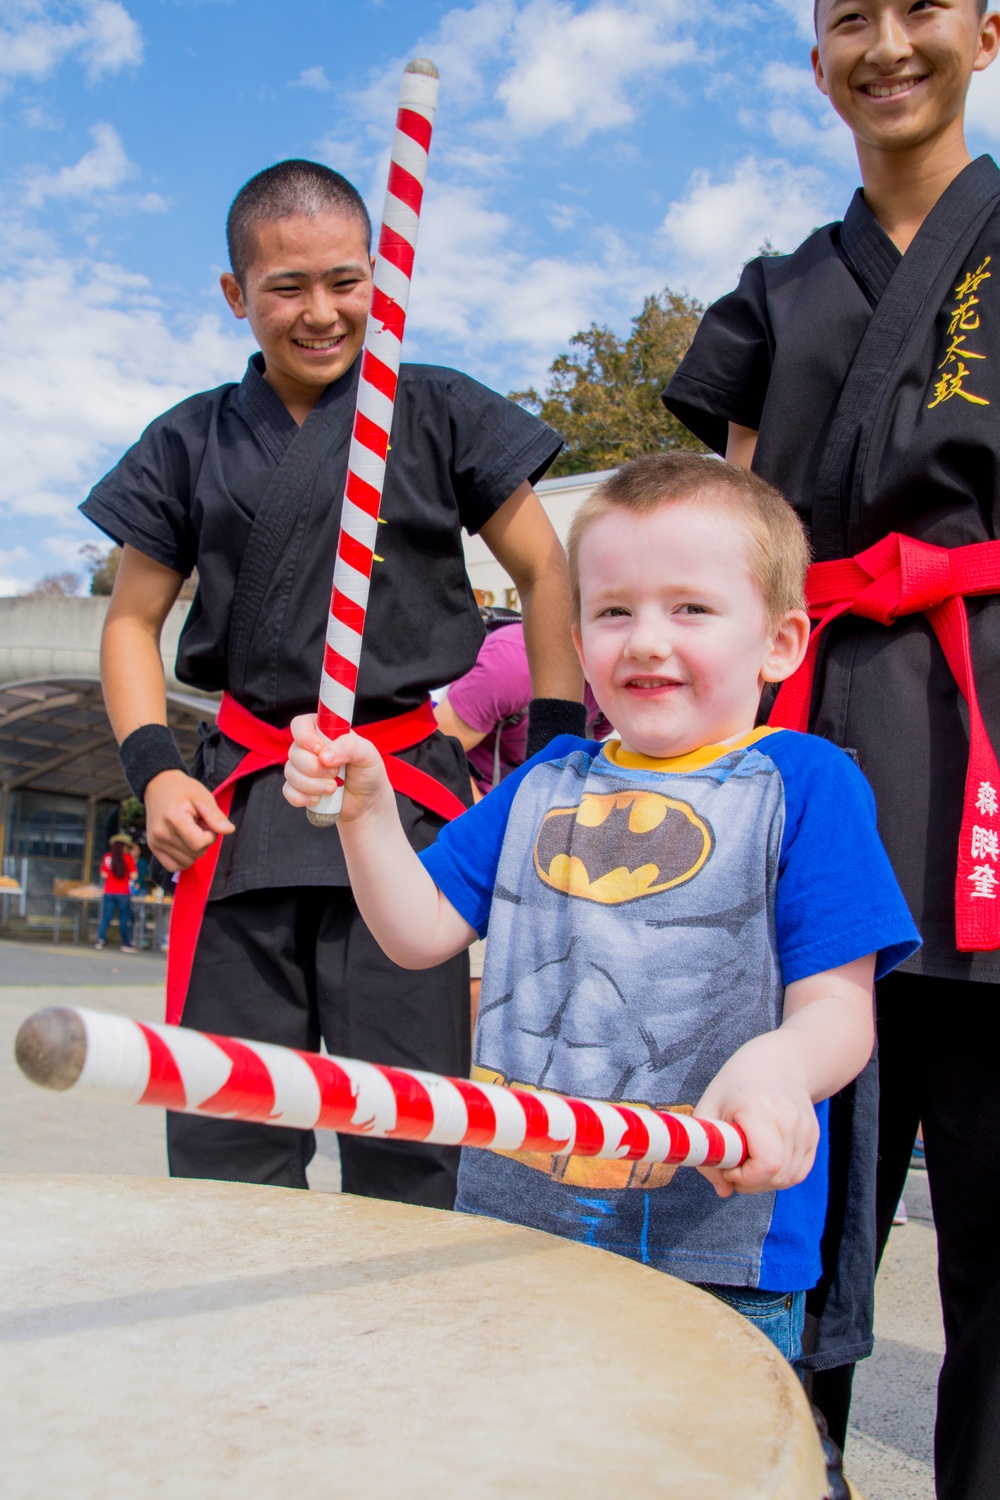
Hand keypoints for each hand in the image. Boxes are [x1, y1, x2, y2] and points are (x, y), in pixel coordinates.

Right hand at [144, 770, 234, 870]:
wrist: (158, 786)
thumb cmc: (183, 790)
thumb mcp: (203, 797)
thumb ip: (215, 816)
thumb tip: (229, 830)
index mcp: (173, 819)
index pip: (200, 843)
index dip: (210, 835)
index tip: (207, 822)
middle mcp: (161, 834)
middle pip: (195, 854)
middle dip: (203, 841)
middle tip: (197, 824)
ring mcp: (155, 843)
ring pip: (186, 862)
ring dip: (193, 850)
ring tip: (189, 831)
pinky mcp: (153, 848)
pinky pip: (173, 866)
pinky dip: (183, 859)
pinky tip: (184, 844)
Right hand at [283, 714, 391, 821]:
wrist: (367, 801)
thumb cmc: (367, 771)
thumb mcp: (367, 753)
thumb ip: (349, 747)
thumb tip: (324, 756)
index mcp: (323, 732)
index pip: (300, 725)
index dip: (304, 736)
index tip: (319, 749)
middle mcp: (308, 749)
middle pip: (294, 752)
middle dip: (315, 767)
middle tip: (336, 773)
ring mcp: (301, 769)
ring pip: (291, 773)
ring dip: (313, 785)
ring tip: (333, 788)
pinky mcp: (298, 789)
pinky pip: (289, 792)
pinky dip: (303, 798)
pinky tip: (319, 799)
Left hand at [694, 1037, 819, 1198]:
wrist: (779, 1060)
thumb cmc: (737, 1082)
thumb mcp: (710, 1107)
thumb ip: (707, 1151)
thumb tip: (723, 1192)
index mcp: (761, 1108)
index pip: (766, 1164)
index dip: (744, 1177)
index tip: (728, 1166)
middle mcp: (790, 1120)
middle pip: (777, 1177)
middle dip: (750, 1182)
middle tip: (733, 1164)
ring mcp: (807, 1130)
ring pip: (788, 1179)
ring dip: (763, 1181)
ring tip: (746, 1159)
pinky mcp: (814, 1138)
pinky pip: (798, 1173)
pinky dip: (778, 1175)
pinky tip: (762, 1159)